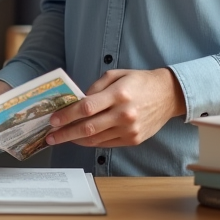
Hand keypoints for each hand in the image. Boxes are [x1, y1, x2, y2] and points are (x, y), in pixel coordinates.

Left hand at [45, 68, 184, 147]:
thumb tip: (77, 102)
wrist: (168, 95)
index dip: (67, 115)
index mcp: (119, 94)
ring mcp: (129, 130)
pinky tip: (81, 139)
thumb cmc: (139, 82)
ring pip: (96, 139)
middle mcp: (124, 114)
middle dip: (65, 133)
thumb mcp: (116, 75)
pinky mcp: (133, 140)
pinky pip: (106, 144)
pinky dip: (91, 142)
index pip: (87, 108)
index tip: (53, 120)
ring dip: (76, 139)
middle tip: (51, 136)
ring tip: (62, 137)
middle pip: (88, 128)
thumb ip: (95, 88)